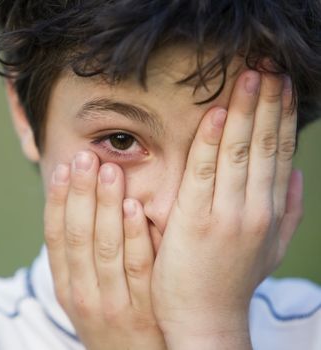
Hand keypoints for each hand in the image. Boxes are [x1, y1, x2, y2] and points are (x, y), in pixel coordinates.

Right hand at [44, 152, 165, 349]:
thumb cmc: (110, 323)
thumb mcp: (83, 296)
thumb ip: (79, 259)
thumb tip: (77, 207)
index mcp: (65, 287)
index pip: (55, 236)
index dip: (56, 201)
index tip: (61, 168)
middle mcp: (83, 294)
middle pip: (78, 235)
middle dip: (79, 193)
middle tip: (84, 157)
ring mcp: (113, 303)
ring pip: (105, 246)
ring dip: (105, 205)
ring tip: (107, 169)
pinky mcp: (144, 310)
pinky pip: (139, 267)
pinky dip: (135, 235)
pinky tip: (134, 206)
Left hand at [151, 70, 302, 348]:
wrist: (206, 320)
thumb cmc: (232, 281)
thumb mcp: (270, 248)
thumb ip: (289, 211)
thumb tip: (298, 174)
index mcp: (271, 212)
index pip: (278, 154)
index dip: (281, 117)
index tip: (282, 86)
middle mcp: (254, 209)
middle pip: (261, 147)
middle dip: (266, 104)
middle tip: (266, 67)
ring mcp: (226, 215)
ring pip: (237, 154)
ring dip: (243, 112)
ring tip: (248, 78)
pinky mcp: (195, 222)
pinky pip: (203, 174)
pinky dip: (209, 142)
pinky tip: (214, 114)